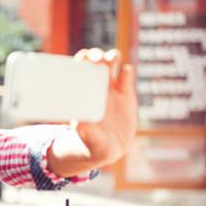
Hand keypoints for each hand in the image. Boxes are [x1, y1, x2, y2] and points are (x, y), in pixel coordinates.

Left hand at [73, 48, 136, 165]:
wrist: (109, 149)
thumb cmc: (91, 145)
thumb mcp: (88, 140)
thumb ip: (85, 132)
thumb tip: (78, 123)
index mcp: (81, 93)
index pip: (79, 69)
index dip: (82, 60)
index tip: (83, 60)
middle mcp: (95, 87)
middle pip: (96, 61)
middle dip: (97, 55)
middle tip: (98, 60)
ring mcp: (111, 89)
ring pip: (111, 63)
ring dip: (111, 57)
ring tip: (111, 61)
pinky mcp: (126, 95)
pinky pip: (127, 76)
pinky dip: (126, 72)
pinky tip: (125, 75)